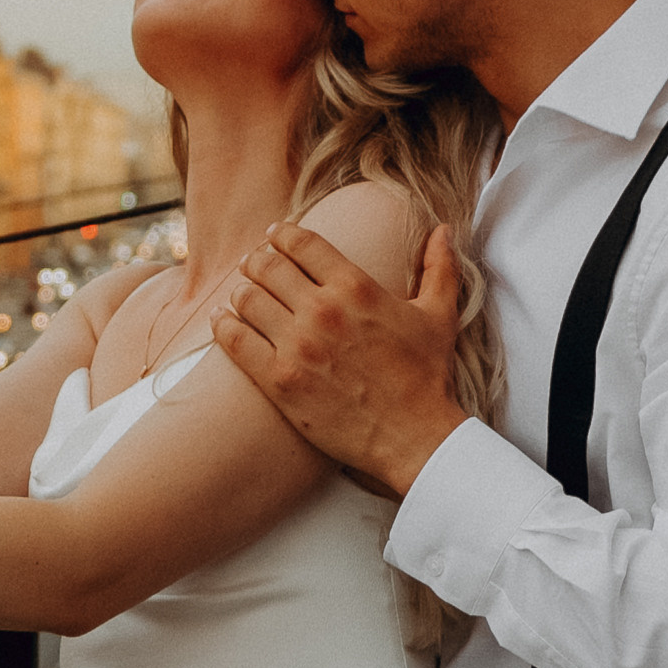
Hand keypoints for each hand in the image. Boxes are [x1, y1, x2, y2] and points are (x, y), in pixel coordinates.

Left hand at [212, 221, 468, 495]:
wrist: (414, 437)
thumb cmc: (426, 377)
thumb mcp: (440, 316)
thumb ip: (439, 268)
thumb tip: (443, 230)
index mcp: (356, 287)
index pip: (302, 242)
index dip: (281, 233)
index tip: (274, 235)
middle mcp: (323, 310)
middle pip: (267, 265)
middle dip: (257, 259)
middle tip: (254, 264)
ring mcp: (297, 346)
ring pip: (247, 298)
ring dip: (241, 290)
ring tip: (242, 293)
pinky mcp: (279, 380)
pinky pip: (236, 341)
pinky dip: (224, 325)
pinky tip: (224, 320)